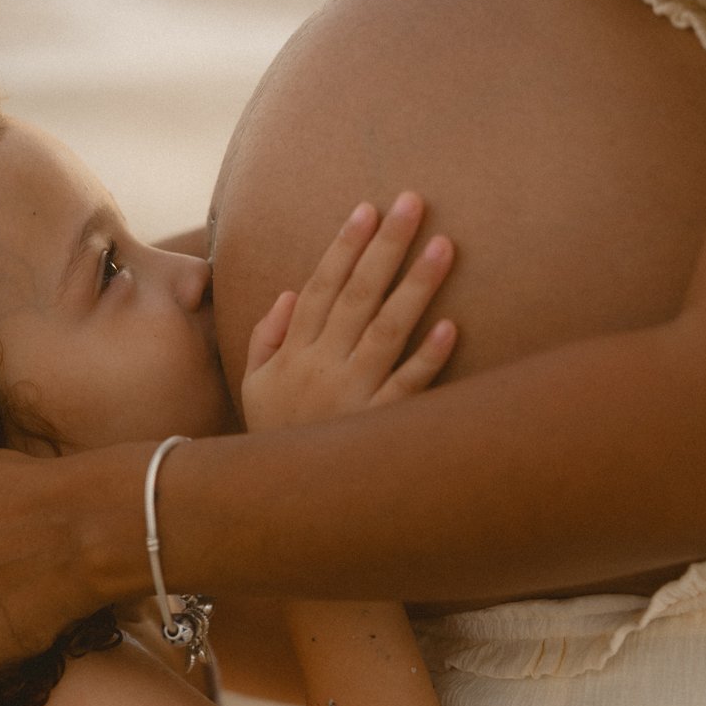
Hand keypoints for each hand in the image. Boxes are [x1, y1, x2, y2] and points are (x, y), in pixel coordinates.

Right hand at [240, 192, 455, 431]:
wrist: (284, 503)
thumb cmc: (277, 436)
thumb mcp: (254, 387)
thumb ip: (266, 337)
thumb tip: (289, 292)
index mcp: (294, 353)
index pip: (321, 286)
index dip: (344, 246)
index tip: (367, 208)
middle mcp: (322, 367)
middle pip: (358, 295)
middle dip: (386, 246)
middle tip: (413, 202)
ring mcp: (352, 396)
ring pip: (387, 331)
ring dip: (415, 286)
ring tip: (444, 245)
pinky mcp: (378, 426)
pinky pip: (406, 389)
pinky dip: (427, 359)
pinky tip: (451, 327)